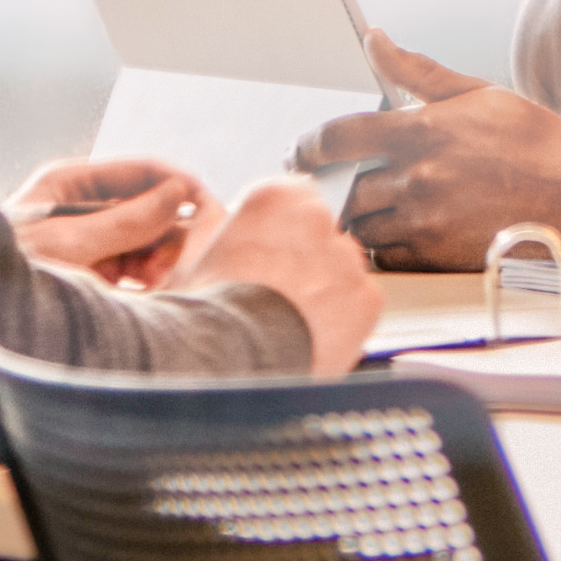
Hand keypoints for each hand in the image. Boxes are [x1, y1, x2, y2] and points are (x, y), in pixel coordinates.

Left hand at [7, 156, 221, 289]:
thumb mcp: (67, 245)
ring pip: (147, 240)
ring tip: (148, 284)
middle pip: (149, 206)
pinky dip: (144, 280)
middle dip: (165, 232)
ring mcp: (87, 242)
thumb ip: (126, 220)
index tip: (206, 203)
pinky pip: (133, 269)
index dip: (177, 183)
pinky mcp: (90, 275)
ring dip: (157, 260)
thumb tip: (179, 193)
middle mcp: (80, 209)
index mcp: (68, 185)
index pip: (140, 170)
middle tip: (164, 264)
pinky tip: (141, 294)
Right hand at [173, 176, 381, 372]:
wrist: (225, 362)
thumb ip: (212, 225)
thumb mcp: (192, 257)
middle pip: (319, 235)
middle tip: (275, 295)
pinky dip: (343, 319)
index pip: (293, 197)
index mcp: (274, 197)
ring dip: (325, 289)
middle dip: (304, 260)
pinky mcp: (367, 297)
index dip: (279, 232)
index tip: (268, 255)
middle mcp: (317, 218)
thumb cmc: (202, 313)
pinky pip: (359, 303)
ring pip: (341, 270)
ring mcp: (346, 258)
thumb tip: (209, 212)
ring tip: (289, 321)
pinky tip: (310, 335)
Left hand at [309, 31, 560, 270]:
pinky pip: (385, 255)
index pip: (337, 138)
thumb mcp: (477, 93)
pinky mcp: (437, 254)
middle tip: (324, 182)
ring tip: (361, 206)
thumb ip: (416, 70)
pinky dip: (380, 245)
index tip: (302, 151)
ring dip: (353, 216)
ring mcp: (425, 220)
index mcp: (421, 131)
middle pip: (340, 186)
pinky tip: (391, 231)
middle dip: (328, 183)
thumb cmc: (534, 139)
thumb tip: (374, 38)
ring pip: (358, 225)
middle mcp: (417, 177)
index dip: (308, 145)